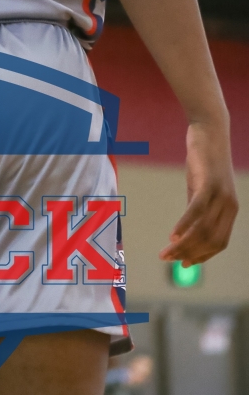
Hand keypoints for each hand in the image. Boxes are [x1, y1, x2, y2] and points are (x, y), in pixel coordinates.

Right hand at [160, 121, 237, 265]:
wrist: (210, 131)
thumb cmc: (203, 162)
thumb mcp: (200, 190)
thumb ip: (197, 211)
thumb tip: (185, 233)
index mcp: (230, 210)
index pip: (219, 243)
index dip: (201, 256)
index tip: (183, 264)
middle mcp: (229, 206)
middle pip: (210, 240)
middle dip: (188, 254)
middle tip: (167, 259)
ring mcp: (221, 195)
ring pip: (202, 230)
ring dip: (182, 245)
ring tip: (164, 252)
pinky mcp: (209, 184)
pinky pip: (196, 212)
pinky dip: (183, 226)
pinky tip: (171, 236)